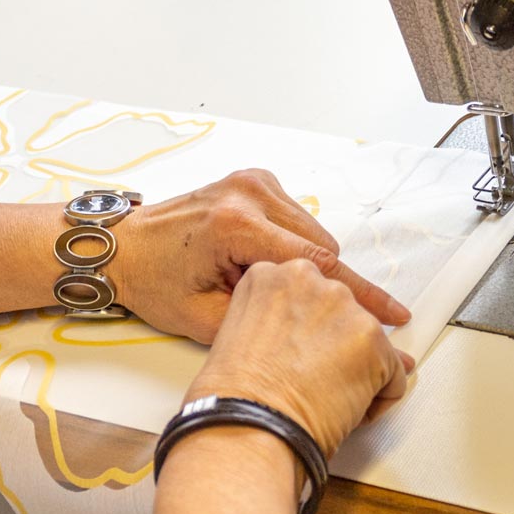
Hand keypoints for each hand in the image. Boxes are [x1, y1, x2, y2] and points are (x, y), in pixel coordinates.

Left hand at [104, 169, 409, 343]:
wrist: (122, 248)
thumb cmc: (153, 282)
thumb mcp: (205, 320)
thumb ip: (266, 320)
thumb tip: (315, 332)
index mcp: (236, 225)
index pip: (318, 263)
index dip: (358, 295)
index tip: (391, 314)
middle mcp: (250, 193)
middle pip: (322, 246)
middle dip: (322, 285)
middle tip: (299, 314)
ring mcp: (254, 182)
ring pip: (313, 233)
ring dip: (303, 264)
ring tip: (260, 283)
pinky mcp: (255, 181)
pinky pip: (297, 220)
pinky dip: (292, 245)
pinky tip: (259, 262)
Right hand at [183, 259, 414, 460]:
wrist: (248, 427)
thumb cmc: (236, 398)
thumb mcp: (240, 335)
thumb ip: (274, 320)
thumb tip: (305, 339)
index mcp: (271, 275)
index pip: (312, 295)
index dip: (311, 333)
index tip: (306, 354)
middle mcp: (310, 280)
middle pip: (345, 315)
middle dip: (339, 349)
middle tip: (317, 382)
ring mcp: (344, 306)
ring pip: (373, 344)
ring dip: (359, 373)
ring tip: (327, 400)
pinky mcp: (372, 338)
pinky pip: (394, 376)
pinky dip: (379, 399)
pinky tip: (348, 412)